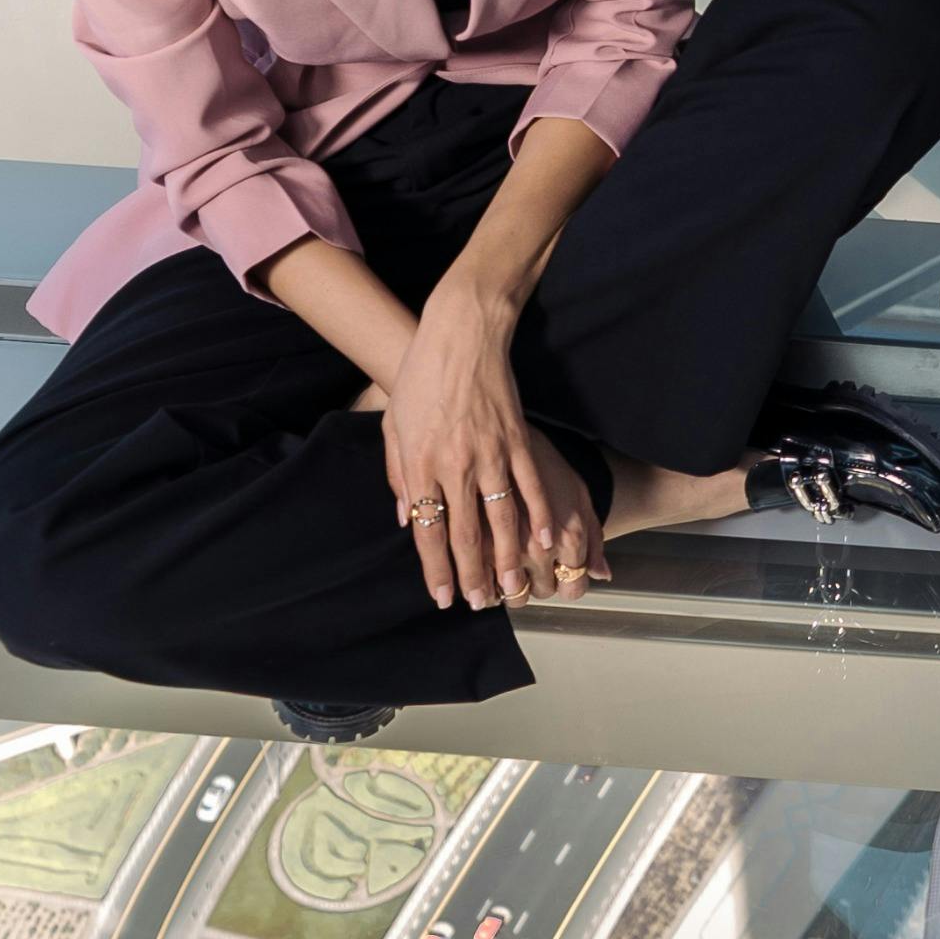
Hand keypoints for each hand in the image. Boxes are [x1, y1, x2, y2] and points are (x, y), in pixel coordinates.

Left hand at [378, 287, 601, 609]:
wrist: (459, 334)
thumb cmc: (420, 377)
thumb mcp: (394, 425)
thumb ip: (398, 476)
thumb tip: (404, 519)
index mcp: (419, 464)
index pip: (428, 529)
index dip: (435, 568)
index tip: (444, 598)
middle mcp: (454, 465)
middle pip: (464, 533)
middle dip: (473, 575)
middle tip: (482, 604)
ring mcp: (489, 452)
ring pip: (501, 518)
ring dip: (509, 558)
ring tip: (514, 587)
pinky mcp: (515, 438)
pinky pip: (531, 485)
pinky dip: (539, 515)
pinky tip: (545, 542)